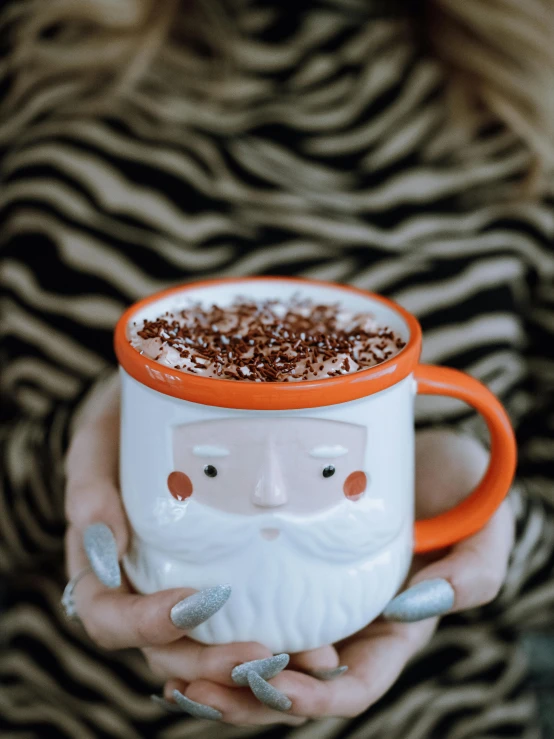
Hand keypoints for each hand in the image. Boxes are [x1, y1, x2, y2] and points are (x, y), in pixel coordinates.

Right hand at [63, 375, 305, 727]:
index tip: (189, 605)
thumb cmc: (127, 416)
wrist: (170, 399)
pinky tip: (313, 637)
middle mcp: (141, 583)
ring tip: (295, 656)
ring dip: (244, 661)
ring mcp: (183, 580)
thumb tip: (100, 543)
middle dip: (207, 659)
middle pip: (162, 648)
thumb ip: (91, 481)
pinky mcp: (226, 571)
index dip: (142, 623)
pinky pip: (243, 616)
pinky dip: (273, 632)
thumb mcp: (102, 435)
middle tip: (259, 653)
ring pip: (204, 644)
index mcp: (101, 562)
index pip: (106, 614)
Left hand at [161, 428, 513, 724]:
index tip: (273, 682)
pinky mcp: (286, 565)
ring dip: (220, 672)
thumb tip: (421, 608)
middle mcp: (349, 621)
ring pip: (264, 654)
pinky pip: (249, 607)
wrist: (421, 449)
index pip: (356, 682)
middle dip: (248, 697)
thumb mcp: (482, 526)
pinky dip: (215, 626)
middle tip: (196, 687)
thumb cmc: (459, 486)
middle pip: (296, 683)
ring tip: (173, 673)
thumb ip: (474, 572)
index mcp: (394, 627)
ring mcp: (316, 595)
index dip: (316, 695)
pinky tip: (178, 623)